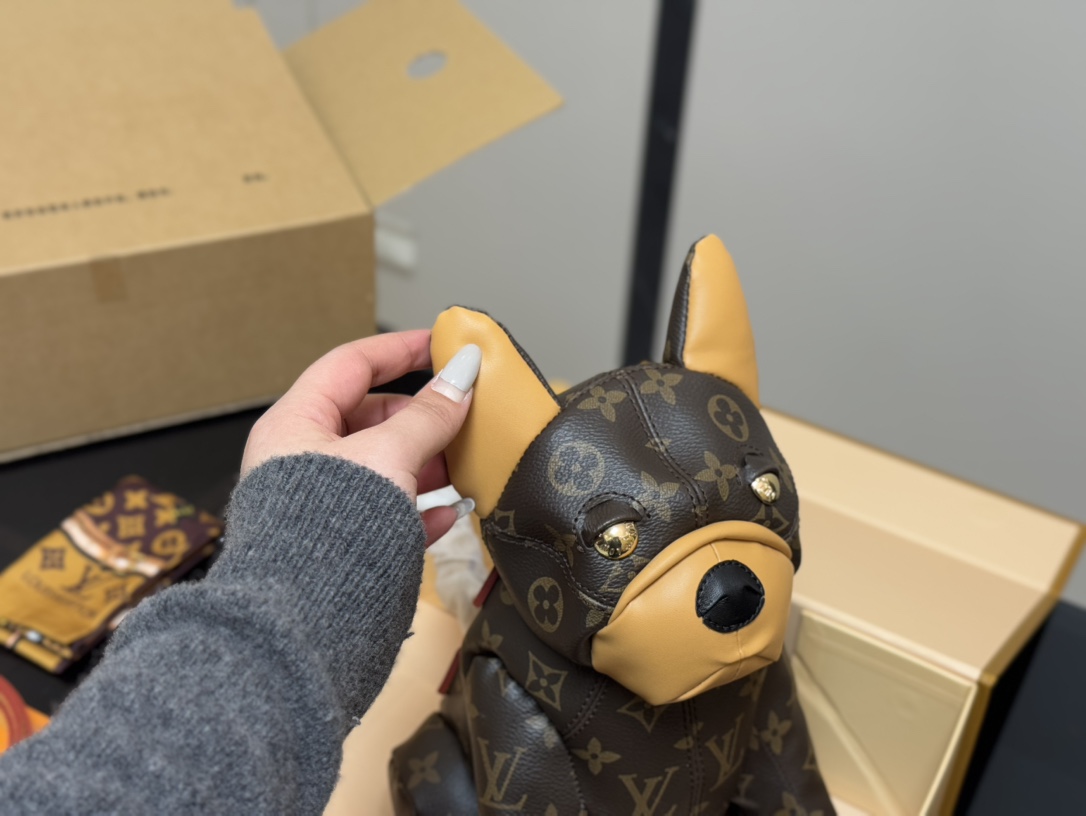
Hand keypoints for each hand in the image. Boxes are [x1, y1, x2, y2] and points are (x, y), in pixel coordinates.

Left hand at [241, 330, 480, 544]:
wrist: (305, 621)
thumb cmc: (325, 530)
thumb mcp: (388, 454)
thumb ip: (429, 415)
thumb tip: (461, 375)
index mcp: (296, 424)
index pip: (351, 365)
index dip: (399, 349)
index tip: (442, 343)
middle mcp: (302, 460)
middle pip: (370, 419)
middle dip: (422, 416)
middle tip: (464, 412)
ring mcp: (320, 505)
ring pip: (383, 468)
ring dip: (427, 464)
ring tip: (465, 465)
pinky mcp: (340, 546)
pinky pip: (387, 514)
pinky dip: (421, 508)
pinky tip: (450, 512)